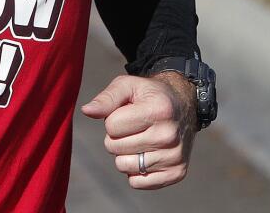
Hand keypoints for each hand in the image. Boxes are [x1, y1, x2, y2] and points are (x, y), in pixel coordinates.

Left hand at [80, 73, 196, 189]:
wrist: (183, 105)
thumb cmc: (149, 94)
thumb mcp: (127, 85)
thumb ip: (106, 98)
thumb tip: (86, 111)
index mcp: (158, 111)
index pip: (112, 127)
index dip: (112, 119)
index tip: (125, 113)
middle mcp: (170, 136)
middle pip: (115, 147)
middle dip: (115, 137)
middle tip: (131, 126)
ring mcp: (175, 157)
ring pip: (124, 166)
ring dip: (123, 154)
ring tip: (137, 139)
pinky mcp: (177, 173)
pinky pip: (137, 183)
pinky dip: (134, 171)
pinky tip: (144, 153)